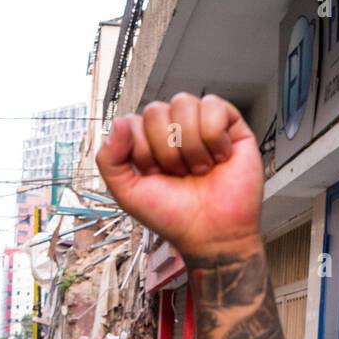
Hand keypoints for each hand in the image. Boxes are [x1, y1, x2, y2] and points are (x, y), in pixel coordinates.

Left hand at [96, 93, 262, 260]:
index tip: (156, 176)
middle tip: (179, 174)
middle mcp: (173, 130)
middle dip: (165, 151)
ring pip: (183, 103)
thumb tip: (120, 123)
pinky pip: (213, 105)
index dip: (142, 151)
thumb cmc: (175, 216)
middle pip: (156, 110)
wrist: (211, 234)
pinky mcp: (230, 125)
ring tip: (200, 168)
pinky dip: (213, 137)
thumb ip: (109, 159)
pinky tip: (218, 157)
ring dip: (190, 146)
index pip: (132, 122)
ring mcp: (200, 125)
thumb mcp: (127, 193)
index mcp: (147, 142)